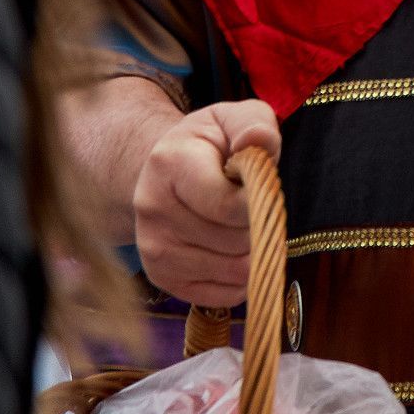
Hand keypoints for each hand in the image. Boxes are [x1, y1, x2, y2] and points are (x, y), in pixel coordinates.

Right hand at [132, 99, 280, 305]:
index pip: (226, 203)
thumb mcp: (233, 119)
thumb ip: (253, 124)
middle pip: (233, 238)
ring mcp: (153, 249)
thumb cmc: (211, 144)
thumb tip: (257, 142)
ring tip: (241, 224)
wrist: (166, 172)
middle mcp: (152, 209)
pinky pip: (223, 295)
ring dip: (253, 250)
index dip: (257, 200)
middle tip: (251, 204)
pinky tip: (236, 250)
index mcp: (170, 164)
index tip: (261, 187)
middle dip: (258, 223)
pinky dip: (243, 278)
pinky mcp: (161, 278)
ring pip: (232, 268)